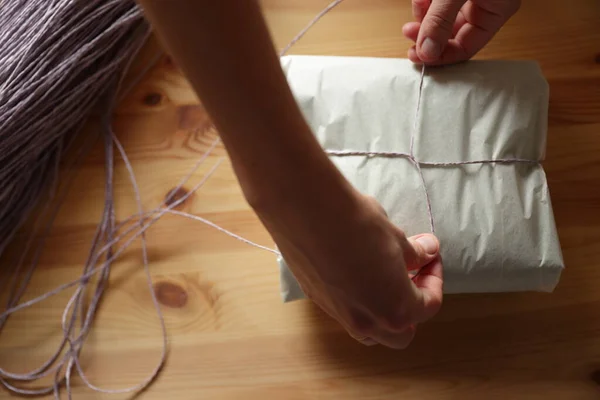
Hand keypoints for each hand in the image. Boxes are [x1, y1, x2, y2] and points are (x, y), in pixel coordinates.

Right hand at [257, 191, 442, 348]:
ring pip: (370, 330)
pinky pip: (345, 312)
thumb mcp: (395, 237)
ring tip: (383, 280)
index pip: (428, 305)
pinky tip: (355, 271)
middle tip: (411, 277)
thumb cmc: (356, 224)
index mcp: (395, 309)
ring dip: (382, 312)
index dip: (434, 278)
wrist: (307, 211)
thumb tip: (427, 253)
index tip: (430, 257)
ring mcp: (338, 314)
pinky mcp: (316, 299)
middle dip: (411, 308)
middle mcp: (366, 321)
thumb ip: (414, 254)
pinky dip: (357, 300)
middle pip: (401, 333)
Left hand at [402, 0, 520, 64]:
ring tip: (418, 3)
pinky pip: (439, 0)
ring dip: (425, 13)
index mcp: (497, 9)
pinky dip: (426, 0)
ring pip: (442, 15)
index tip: (417, 55)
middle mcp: (486, 4)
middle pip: (451, 33)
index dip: (440, 54)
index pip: (467, 47)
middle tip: (408, 33)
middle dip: (428, 34)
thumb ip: (441, 19)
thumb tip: (427, 51)